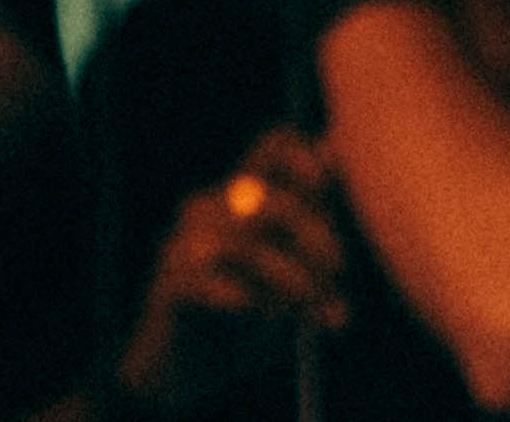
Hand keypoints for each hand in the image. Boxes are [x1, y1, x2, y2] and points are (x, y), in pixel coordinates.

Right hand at [106, 127, 349, 416]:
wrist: (185, 365)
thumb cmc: (248, 307)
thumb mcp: (292, 262)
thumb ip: (313, 217)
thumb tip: (336, 153)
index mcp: (241, 193)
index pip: (277, 145)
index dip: (312, 161)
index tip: (334, 200)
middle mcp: (209, 207)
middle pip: (272, 197)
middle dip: (317, 235)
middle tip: (338, 274)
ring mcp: (183, 244)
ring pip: (247, 243)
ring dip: (294, 280)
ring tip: (316, 312)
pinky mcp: (171, 285)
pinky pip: (214, 282)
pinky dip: (249, 301)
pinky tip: (262, 316)